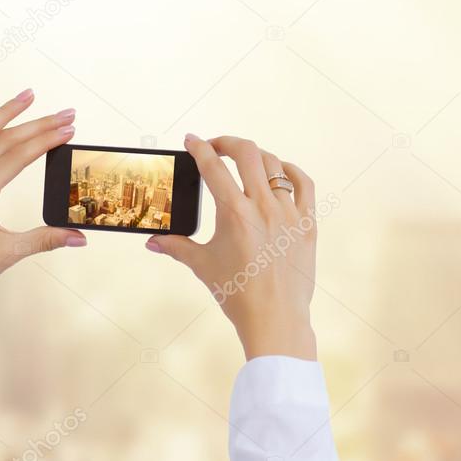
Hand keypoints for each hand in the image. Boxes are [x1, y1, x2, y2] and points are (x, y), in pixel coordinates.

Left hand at [0, 89, 83, 354]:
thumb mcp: (10, 254)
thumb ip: (46, 240)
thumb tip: (80, 237)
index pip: (18, 156)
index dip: (46, 140)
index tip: (68, 129)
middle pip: (3, 140)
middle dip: (37, 124)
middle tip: (65, 113)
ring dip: (4, 114)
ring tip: (26, 96)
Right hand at [147, 135, 317, 360]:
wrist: (275, 319)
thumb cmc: (238, 295)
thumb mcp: (203, 266)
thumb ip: (176, 247)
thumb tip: (152, 241)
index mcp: (235, 214)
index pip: (213, 167)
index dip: (200, 148)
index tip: (192, 140)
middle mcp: (263, 207)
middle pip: (247, 153)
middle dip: (227, 143)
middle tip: (216, 147)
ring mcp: (289, 213)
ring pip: (275, 165)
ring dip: (256, 156)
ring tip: (244, 161)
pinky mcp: (308, 224)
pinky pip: (304, 184)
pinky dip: (290, 171)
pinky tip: (280, 172)